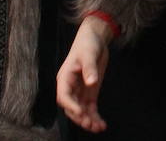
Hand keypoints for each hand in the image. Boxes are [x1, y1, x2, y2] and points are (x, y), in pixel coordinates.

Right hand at [56, 17, 112, 132]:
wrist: (94, 38)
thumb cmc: (87, 43)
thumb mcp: (88, 54)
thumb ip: (90, 68)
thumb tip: (91, 82)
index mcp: (65, 78)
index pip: (64, 96)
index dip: (71, 106)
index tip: (81, 112)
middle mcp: (70, 87)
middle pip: (72, 107)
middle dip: (80, 117)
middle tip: (91, 124)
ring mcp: (80, 90)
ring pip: (81, 110)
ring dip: (88, 120)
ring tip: (99, 128)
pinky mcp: (89, 91)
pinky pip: (90, 107)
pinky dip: (95, 116)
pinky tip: (101, 124)